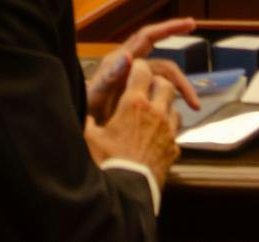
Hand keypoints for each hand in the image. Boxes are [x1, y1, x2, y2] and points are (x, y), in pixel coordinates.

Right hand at [83, 58, 179, 185]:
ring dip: (165, 106)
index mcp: (133, 104)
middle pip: (165, 85)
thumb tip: (82, 113)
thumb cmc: (108, 163)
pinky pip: (176, 132)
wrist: (129, 191)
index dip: (138, 67)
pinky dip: (168, 130)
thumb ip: (87, 120)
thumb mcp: (90, 138)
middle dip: (157, 83)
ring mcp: (168, 131)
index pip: (142, 71)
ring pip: (175, 107)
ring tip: (153, 113)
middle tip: (146, 89)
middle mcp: (155, 113)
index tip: (133, 70)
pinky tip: (157, 137)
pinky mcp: (174, 148)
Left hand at [86, 18, 202, 122]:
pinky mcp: (138, 94)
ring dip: (179, 93)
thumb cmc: (84, 107)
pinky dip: (170, 101)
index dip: (169, 28)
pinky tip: (176, 115)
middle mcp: (131, 67)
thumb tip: (128, 56)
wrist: (80, 123)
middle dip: (182, 79)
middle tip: (194, 100)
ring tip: (192, 109)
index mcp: (121, 59)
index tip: (190, 23)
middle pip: (164, 65)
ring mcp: (135, 81)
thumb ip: (109, 77)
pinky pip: (159, 94)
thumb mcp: (94, 94)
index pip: (148, 37)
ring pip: (165, 81)